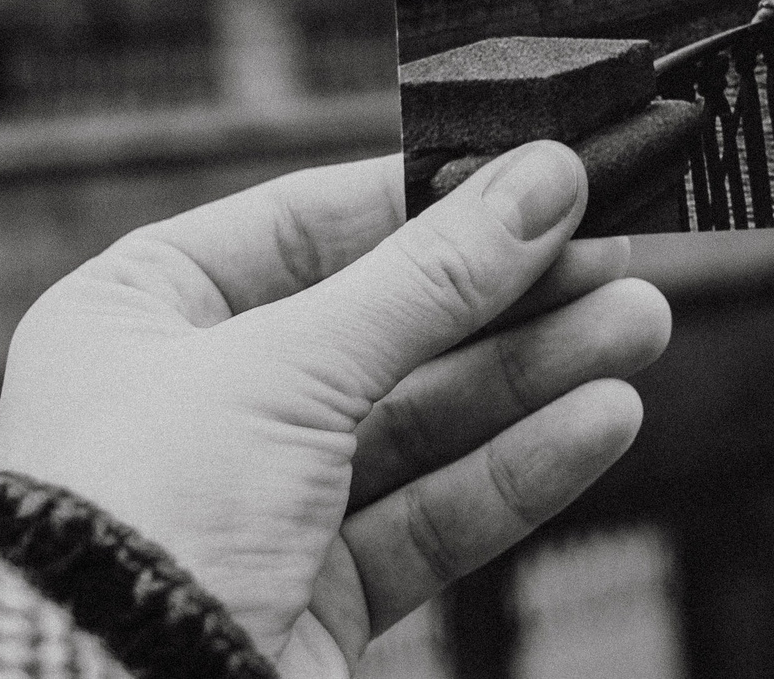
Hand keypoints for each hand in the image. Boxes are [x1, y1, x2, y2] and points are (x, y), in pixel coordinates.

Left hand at [0, 142, 671, 676]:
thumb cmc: (135, 521)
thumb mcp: (286, 366)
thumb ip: (429, 278)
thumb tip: (539, 181)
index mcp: (140, 314)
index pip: (303, 225)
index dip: (424, 200)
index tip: (532, 178)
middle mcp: (195, 403)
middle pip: (381, 323)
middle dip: (507, 293)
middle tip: (616, 252)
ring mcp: (259, 504)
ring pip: (421, 420)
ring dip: (534, 373)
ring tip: (638, 324)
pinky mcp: (314, 595)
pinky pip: (431, 512)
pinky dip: (518, 467)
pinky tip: (599, 419)